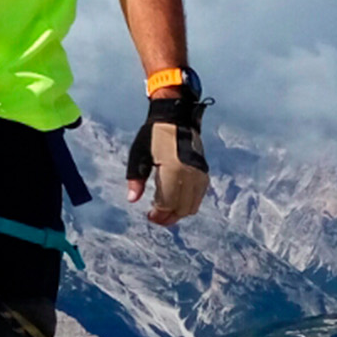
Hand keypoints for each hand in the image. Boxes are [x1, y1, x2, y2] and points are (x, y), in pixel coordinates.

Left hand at [126, 95, 209, 226]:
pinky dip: (188, 203)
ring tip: (165, 212)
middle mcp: (190, 174)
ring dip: (179, 212)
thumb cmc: (153, 136)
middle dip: (168, 217)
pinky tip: (176, 202)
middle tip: (156, 218)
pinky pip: (199, 196)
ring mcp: (200, 174)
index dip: (159, 214)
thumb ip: (136, 179)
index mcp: (172, 169)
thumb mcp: (138, 155)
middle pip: (182, 208)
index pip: (168, 203)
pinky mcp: (204, 172)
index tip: (149, 216)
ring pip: (193, 205)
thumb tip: (132, 199)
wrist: (176, 118)